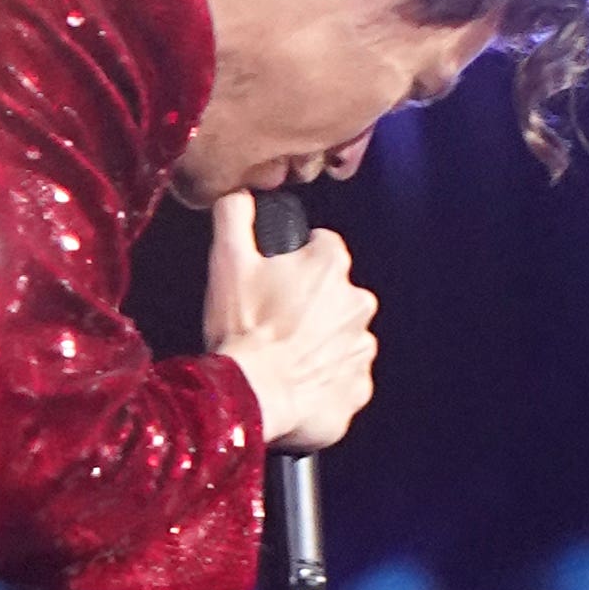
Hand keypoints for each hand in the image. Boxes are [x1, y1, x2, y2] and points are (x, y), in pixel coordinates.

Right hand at [205, 190, 377, 449]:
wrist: (251, 396)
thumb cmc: (242, 329)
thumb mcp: (227, 260)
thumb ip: (234, 213)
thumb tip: (239, 193)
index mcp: (331, 264)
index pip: (321, 245)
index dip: (294, 260)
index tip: (272, 280)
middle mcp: (358, 302)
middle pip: (334, 293)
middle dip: (309, 303)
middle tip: (271, 321)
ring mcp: (361, 348)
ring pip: (340, 335)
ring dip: (318, 342)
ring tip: (281, 355)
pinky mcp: (358, 387)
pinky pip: (343, 378)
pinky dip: (324, 379)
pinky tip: (294, 381)